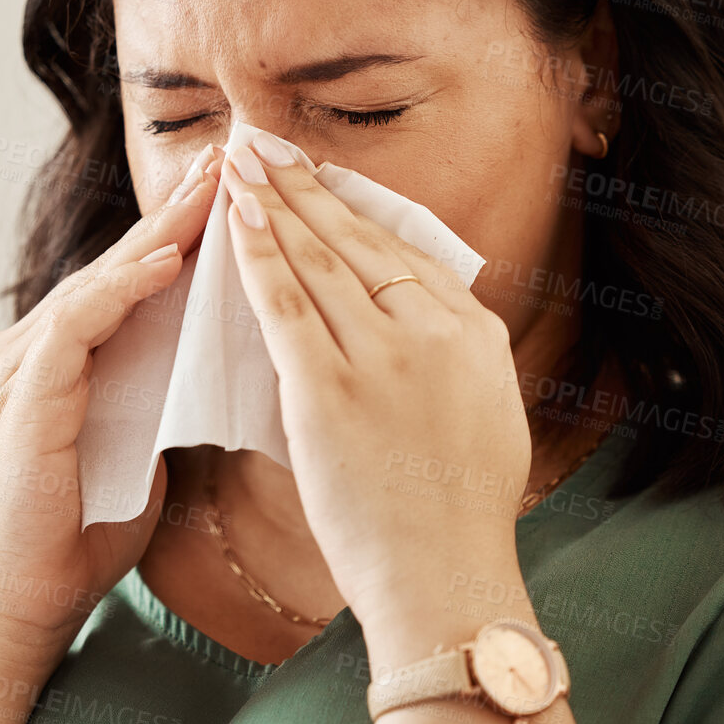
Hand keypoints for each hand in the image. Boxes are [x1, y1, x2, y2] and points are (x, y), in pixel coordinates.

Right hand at [0, 142, 223, 659]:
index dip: (184, 233)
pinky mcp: (19, 396)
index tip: (241, 192)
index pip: (130, 280)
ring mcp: (20, 366)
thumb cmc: (84, 529)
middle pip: (116, 266)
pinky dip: (121, 292)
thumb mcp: (142, 439)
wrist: (24, 601)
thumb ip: (164, 386)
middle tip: (232, 159)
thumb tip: (231, 347)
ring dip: (157, 236)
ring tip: (211, 192)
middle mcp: (34, 346)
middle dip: (176, 213)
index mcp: (64, 356)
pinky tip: (164, 262)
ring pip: (97, 283)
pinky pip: (76, 327)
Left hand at [217, 136, 530, 645]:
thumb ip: (453, 356)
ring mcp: (382, 357)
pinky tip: (236, 218)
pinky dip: (258, 254)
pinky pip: (285, 303)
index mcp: (475, 334)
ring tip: (242, 162)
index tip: (317, 177)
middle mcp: (433, 332)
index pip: (402, 251)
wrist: (444, 581)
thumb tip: (424, 314)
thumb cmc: (459, 514)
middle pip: (357, 240)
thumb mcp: (487, 413)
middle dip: (305, 185)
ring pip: (317, 260)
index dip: (352, 208)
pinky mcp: (331, 388)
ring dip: (273, 203)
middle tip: (266, 142)